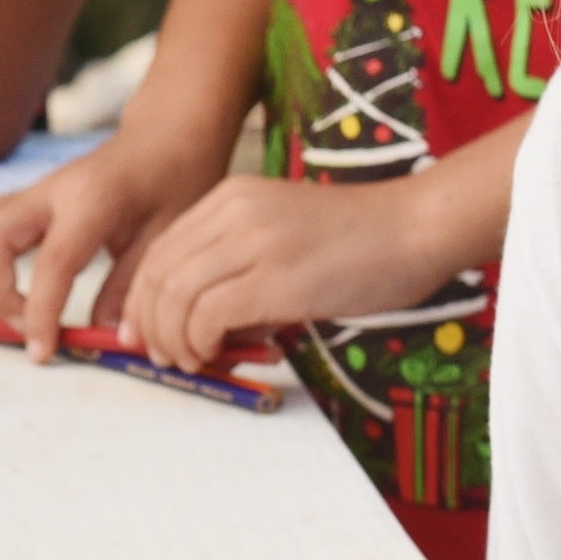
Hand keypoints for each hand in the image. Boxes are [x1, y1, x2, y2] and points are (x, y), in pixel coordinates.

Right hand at [0, 116, 233, 354]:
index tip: (42, 351)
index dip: (40, 313)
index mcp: (92, 201)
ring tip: (19, 310)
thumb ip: (131, 289)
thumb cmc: (174, 182)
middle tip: (28, 328)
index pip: (52, 263)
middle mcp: (51, 191)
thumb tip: (108, 337)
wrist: (166, 138)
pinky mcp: (24, 199)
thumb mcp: (166, 240)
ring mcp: (32, 191)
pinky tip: (14, 286)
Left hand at [110, 173, 464, 368]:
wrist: (417, 227)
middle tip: (163, 357)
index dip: (143, 301)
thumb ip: (238, 270)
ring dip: (173, 339)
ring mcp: (253, 241)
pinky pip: (208, 315)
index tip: (146, 335)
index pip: (160, 253)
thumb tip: (198, 329)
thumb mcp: (282, 241)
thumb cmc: (360, 244)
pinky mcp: (275, 278)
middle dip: (149, 325)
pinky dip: (200, 342)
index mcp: (231, 198)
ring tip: (194, 361)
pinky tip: (217, 353)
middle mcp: (233, 212)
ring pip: (174, 296)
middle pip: (157, 275)